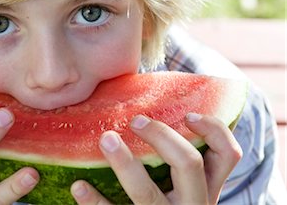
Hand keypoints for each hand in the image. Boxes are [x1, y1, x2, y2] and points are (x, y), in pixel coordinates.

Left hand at [70, 113, 241, 204]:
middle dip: (162, 136)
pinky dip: (95, 202)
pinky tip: (79, 186)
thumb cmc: (167, 203)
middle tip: (136, 120)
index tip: (188, 114)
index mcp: (206, 188)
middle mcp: (192, 204)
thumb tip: (148, 111)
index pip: (228, 155)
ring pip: (147, 193)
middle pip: (189, 163)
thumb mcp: (183, 188)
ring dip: (125, 163)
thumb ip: (175, 161)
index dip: (213, 130)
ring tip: (106, 139)